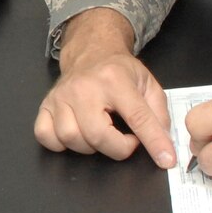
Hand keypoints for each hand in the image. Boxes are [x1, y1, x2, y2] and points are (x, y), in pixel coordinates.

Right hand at [34, 8, 176, 166]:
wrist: (91, 51)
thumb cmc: (119, 71)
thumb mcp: (148, 84)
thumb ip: (159, 114)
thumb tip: (163, 146)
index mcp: (115, 79)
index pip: (137, 117)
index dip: (154, 142)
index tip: (165, 160)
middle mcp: (84, 87)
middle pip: (97, 135)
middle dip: (118, 148)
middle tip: (126, 139)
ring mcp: (60, 97)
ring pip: (70, 138)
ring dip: (90, 147)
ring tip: (102, 135)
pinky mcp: (46, 105)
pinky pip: (45, 136)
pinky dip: (60, 143)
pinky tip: (77, 134)